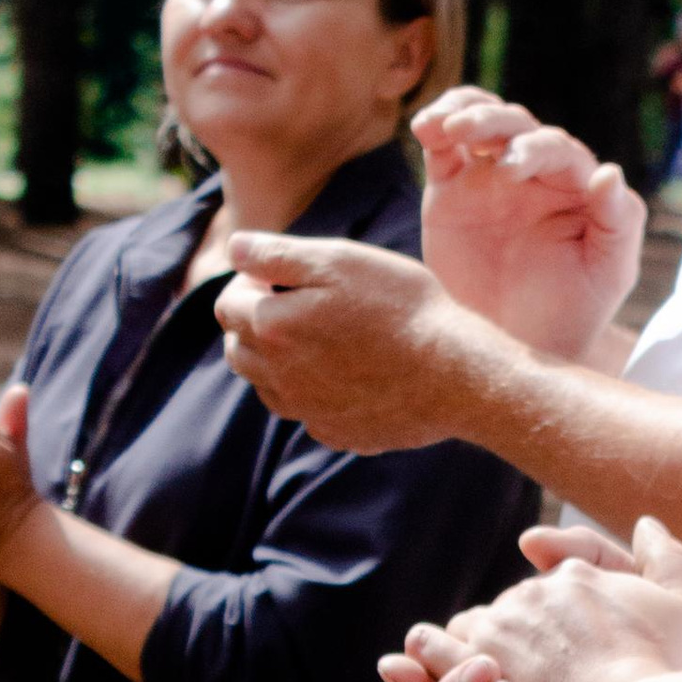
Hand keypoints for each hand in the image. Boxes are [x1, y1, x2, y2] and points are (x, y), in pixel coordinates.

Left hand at [214, 233, 466, 449]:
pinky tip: (348, 376)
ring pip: (266, 385)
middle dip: (253, 325)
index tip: (280, 276)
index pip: (226, 305)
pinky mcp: (336, 433)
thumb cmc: (400, 307)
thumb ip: (277, 254)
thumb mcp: (340, 260)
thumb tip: (234, 248)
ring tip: (320, 339)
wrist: (456, 374)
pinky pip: (306, 414)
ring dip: (277, 361)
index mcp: (271, 329)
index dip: (247, 283)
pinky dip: (313, 394)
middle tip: (296, 304)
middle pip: (237, 349)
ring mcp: (306, 412)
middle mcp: (278, 378)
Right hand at [411, 89, 645, 358]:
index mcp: (576, 186)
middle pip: (517, 126)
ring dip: (464, 112)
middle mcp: (536, 173)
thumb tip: (608, 172)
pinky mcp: (451, 187)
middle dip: (492, 123)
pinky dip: (434, 129)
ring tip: (443, 125)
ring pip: (482, 122)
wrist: (513, 347)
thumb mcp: (606, 274)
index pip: (558, 149)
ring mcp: (491, 176)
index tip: (508, 172)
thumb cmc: (569, 314)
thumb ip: (617, 222)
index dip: (534, 151)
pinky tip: (423, 127)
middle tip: (466, 134)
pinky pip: (443, 146)